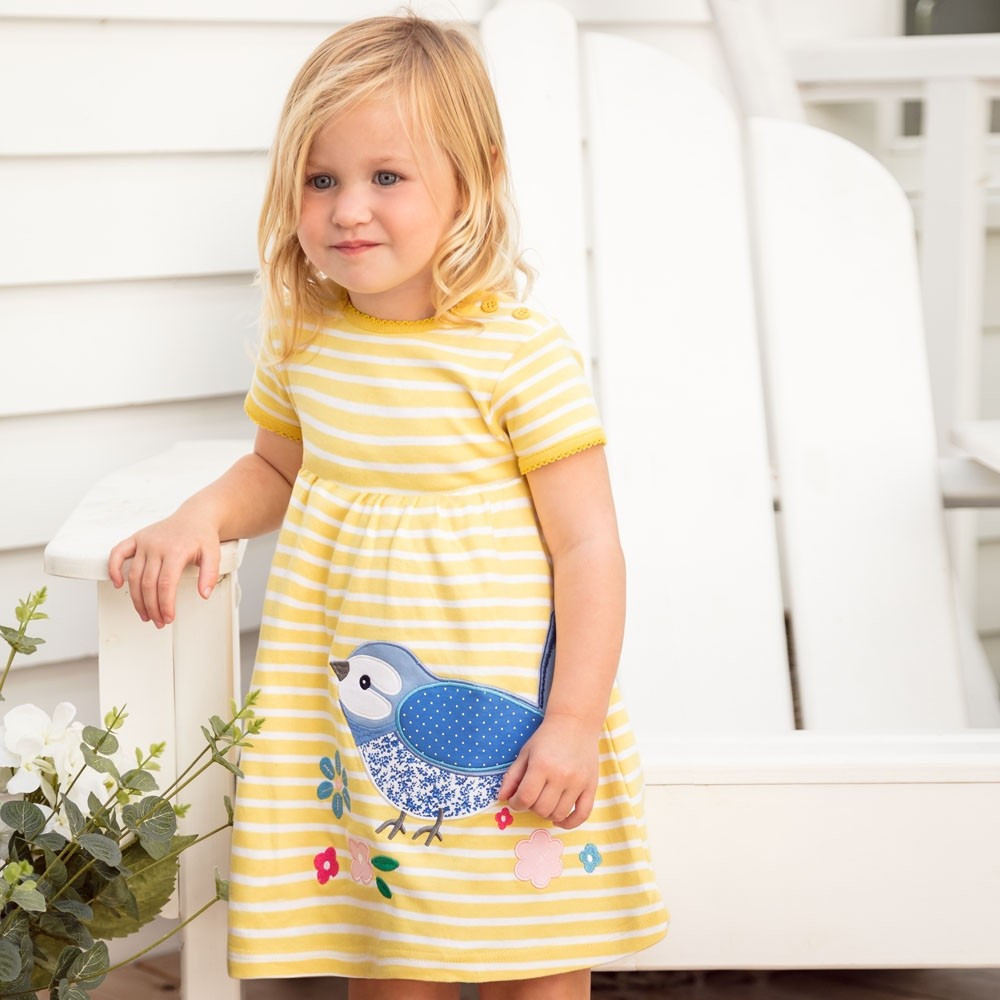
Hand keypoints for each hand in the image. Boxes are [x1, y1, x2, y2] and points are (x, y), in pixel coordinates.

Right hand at [107, 507, 220, 628]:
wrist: (195, 516)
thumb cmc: (202, 536)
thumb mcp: (214, 554)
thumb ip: (210, 574)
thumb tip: (204, 594)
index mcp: (176, 550)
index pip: (165, 584)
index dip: (165, 604)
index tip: (168, 617)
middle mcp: (157, 546)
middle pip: (148, 584)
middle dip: (152, 607)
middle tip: (158, 621)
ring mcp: (144, 542)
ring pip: (134, 575)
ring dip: (137, 598)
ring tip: (145, 613)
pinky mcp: (136, 538)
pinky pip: (118, 553)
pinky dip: (113, 568)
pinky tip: (117, 584)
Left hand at [497, 711, 600, 828]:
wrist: (575, 722)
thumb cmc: (547, 737)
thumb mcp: (525, 752)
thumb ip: (512, 776)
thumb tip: (502, 798)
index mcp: (541, 765)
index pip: (525, 798)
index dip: (516, 803)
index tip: (516, 800)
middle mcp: (561, 775)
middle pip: (541, 809)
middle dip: (531, 807)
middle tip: (531, 797)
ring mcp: (578, 782)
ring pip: (559, 813)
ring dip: (547, 814)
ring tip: (544, 802)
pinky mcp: (591, 786)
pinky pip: (582, 814)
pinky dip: (570, 822)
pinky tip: (559, 819)